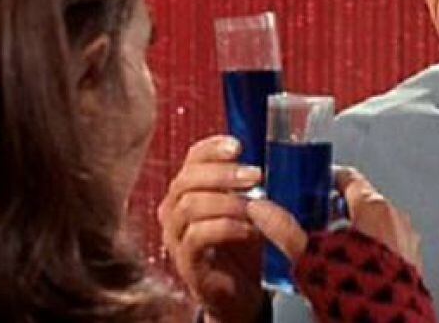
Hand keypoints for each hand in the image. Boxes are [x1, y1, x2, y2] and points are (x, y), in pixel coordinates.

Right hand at [156, 136, 264, 322]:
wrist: (239, 291)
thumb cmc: (241, 244)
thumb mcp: (245, 206)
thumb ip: (247, 185)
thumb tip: (264, 160)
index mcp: (189, 189)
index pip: (191, 158)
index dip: (212, 148)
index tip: (238, 146)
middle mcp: (174, 210)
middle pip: (186, 179)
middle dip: (223, 174)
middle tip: (255, 175)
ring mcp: (175, 237)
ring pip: (189, 206)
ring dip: (226, 202)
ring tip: (254, 208)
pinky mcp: (185, 262)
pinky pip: (197, 236)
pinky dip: (226, 227)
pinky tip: (249, 230)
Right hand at [246, 166, 421, 271]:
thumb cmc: (358, 291)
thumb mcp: (311, 256)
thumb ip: (284, 230)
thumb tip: (262, 210)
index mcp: (374, 209)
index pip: (349, 178)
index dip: (328, 179)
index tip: (314, 184)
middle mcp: (396, 220)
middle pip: (361, 201)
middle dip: (336, 208)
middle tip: (314, 218)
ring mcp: (408, 243)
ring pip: (376, 224)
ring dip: (353, 230)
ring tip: (329, 248)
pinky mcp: (412, 266)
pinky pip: (388, 245)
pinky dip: (369, 248)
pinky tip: (350, 268)